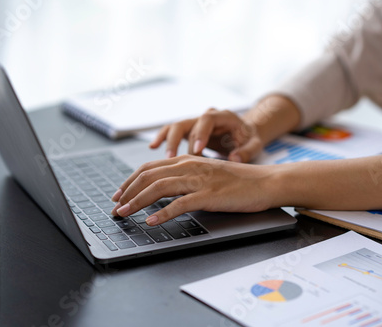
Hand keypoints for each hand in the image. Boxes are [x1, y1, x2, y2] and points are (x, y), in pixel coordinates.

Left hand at [110, 155, 277, 224]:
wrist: (266, 182)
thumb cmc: (239, 181)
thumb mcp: (208, 174)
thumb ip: (187, 177)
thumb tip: (165, 190)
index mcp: (188, 160)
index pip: (150, 168)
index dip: (130, 181)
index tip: (119, 195)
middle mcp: (190, 166)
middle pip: (149, 176)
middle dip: (127, 192)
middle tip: (115, 207)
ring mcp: (199, 180)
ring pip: (159, 187)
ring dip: (137, 201)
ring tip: (124, 213)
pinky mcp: (209, 195)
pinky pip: (180, 204)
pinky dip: (163, 213)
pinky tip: (152, 221)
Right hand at [149, 108, 263, 162]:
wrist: (245, 134)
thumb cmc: (249, 139)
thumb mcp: (255, 145)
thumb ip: (247, 151)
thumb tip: (234, 158)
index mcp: (223, 116)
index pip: (207, 120)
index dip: (200, 134)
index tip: (197, 151)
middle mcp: (206, 116)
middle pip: (186, 122)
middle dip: (177, 140)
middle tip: (173, 158)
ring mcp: (196, 122)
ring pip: (175, 127)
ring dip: (167, 141)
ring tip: (164, 158)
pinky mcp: (189, 130)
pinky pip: (172, 132)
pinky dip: (162, 138)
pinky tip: (153, 147)